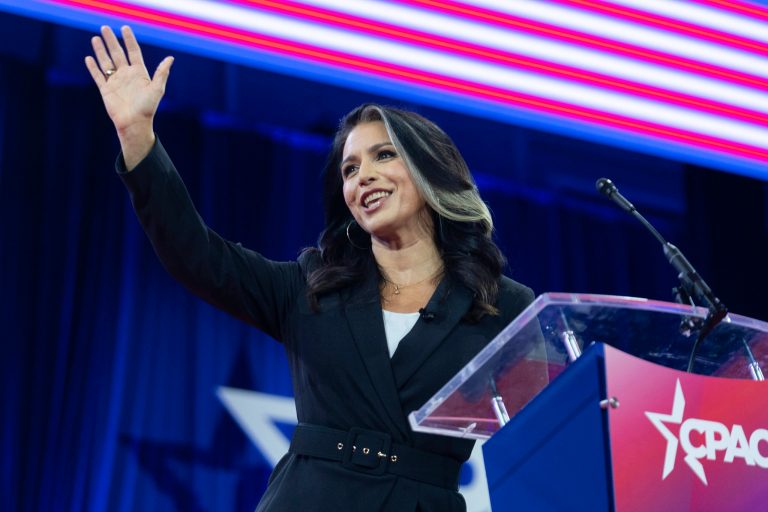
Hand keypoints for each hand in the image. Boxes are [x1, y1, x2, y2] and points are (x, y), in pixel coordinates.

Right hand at [85, 25, 173, 169]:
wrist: (134, 123)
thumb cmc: (148, 108)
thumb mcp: (157, 89)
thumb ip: (162, 73)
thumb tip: (171, 58)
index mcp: (139, 73)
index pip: (133, 52)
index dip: (129, 39)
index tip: (125, 28)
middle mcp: (126, 75)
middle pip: (117, 53)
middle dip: (111, 40)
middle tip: (105, 27)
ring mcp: (115, 82)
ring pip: (106, 62)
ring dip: (100, 50)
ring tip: (96, 38)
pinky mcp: (106, 90)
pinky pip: (98, 76)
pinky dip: (93, 67)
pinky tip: (89, 58)